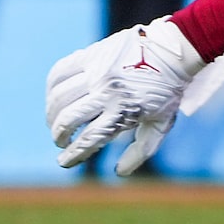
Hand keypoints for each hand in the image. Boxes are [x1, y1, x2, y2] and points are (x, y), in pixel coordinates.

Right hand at [47, 15, 205, 172]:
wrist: (172, 51)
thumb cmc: (167, 92)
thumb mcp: (161, 124)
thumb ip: (141, 150)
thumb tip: (118, 172)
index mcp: (124, 111)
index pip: (89, 139)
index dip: (72, 155)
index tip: (64, 161)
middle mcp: (108, 92)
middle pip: (67, 119)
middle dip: (59, 136)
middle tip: (61, 141)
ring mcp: (97, 72)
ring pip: (59, 97)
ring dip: (51, 114)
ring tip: (56, 122)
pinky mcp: (91, 55)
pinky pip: (60, 71)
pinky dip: (51, 88)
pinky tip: (55, 97)